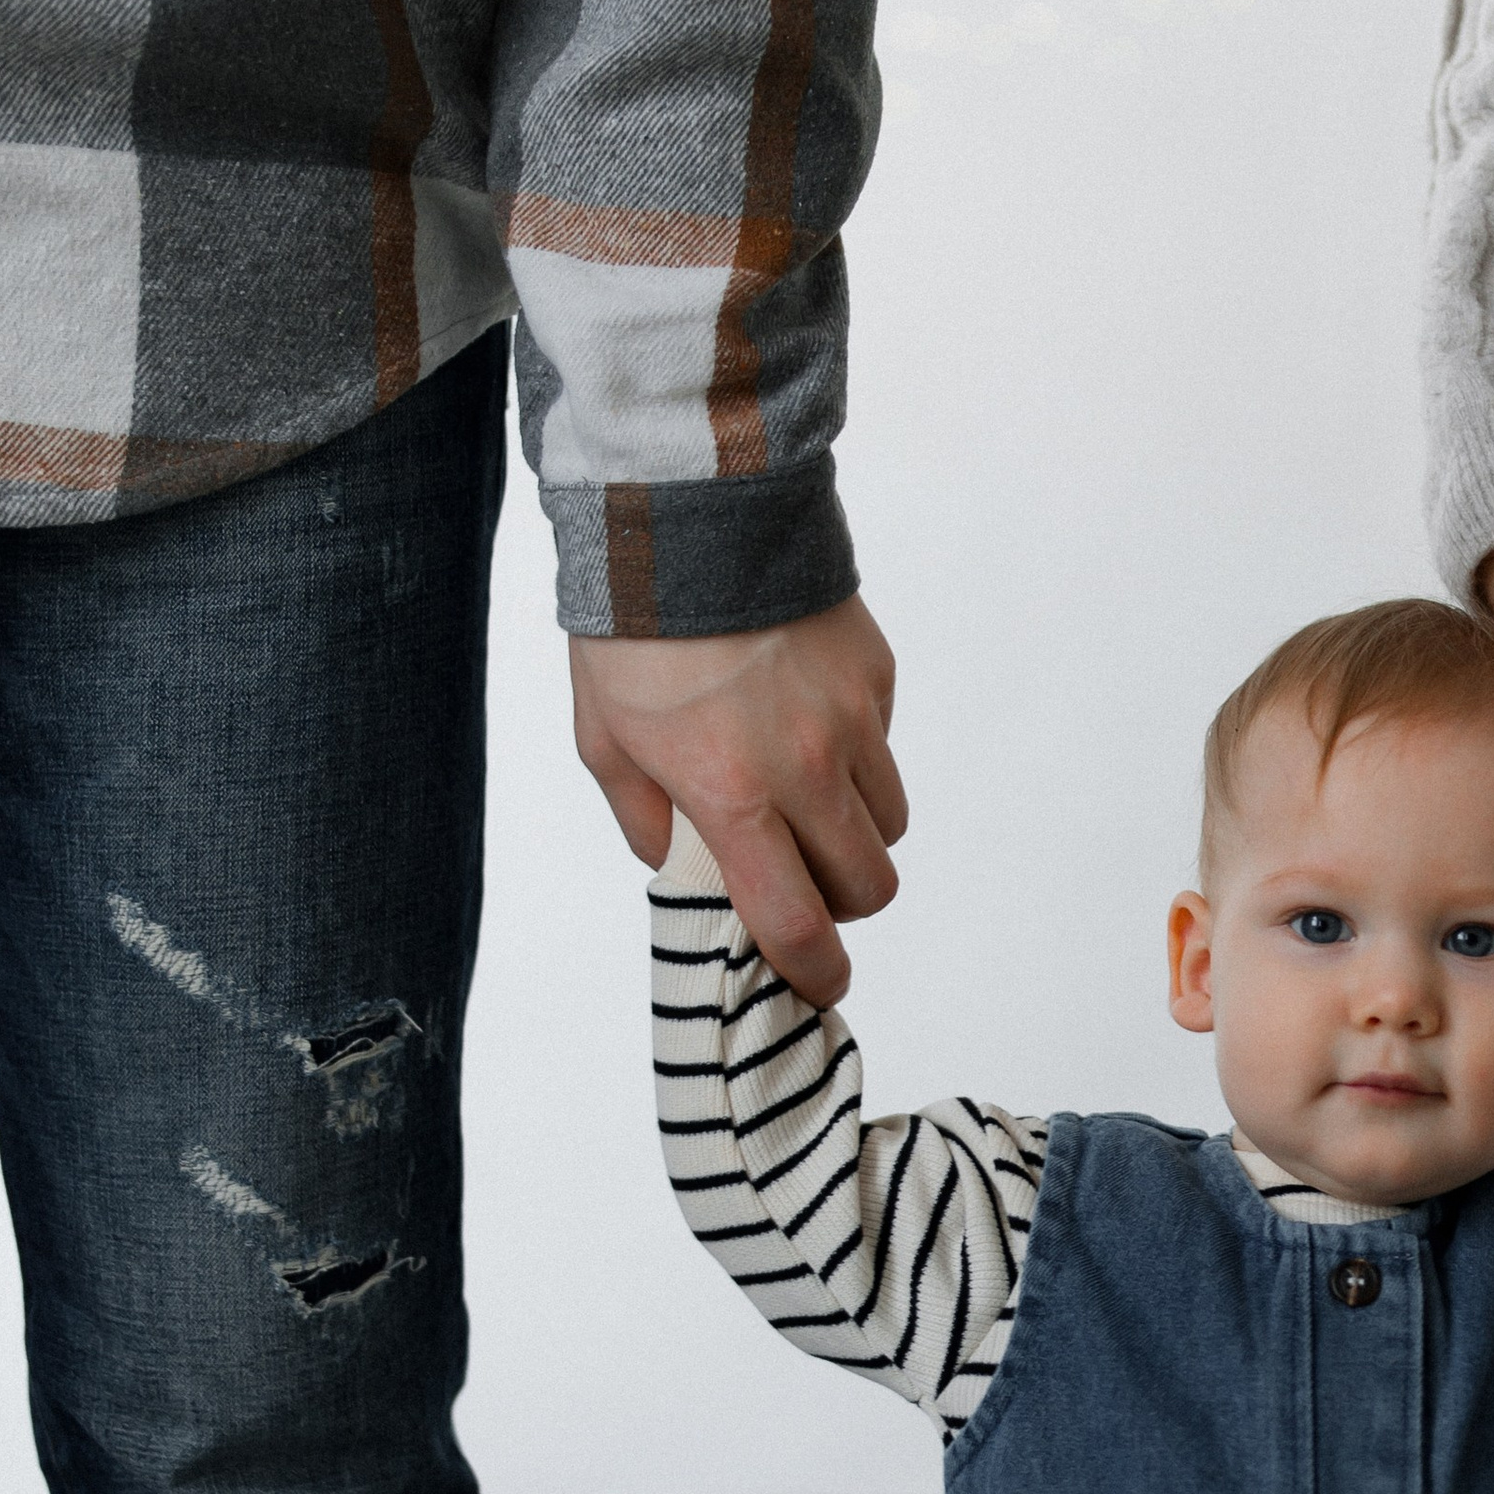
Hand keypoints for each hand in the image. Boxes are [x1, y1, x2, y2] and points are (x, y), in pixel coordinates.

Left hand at [570, 596, 906, 1004]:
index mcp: (732, 795)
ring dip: (855, 833)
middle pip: (870, 886)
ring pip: (889, 824)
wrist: (687, 511)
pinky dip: (856, 759)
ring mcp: (852, 720)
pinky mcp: (876, 675)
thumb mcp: (604, 740)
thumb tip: (682, 866)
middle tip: (804, 880)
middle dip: (842, 902)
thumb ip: (644, 820)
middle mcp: (806, 767)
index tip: (818, 983)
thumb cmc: (633, 631)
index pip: (796, 920)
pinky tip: (803, 717)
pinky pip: (884, 748)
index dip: (815, 970)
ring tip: (805, 800)